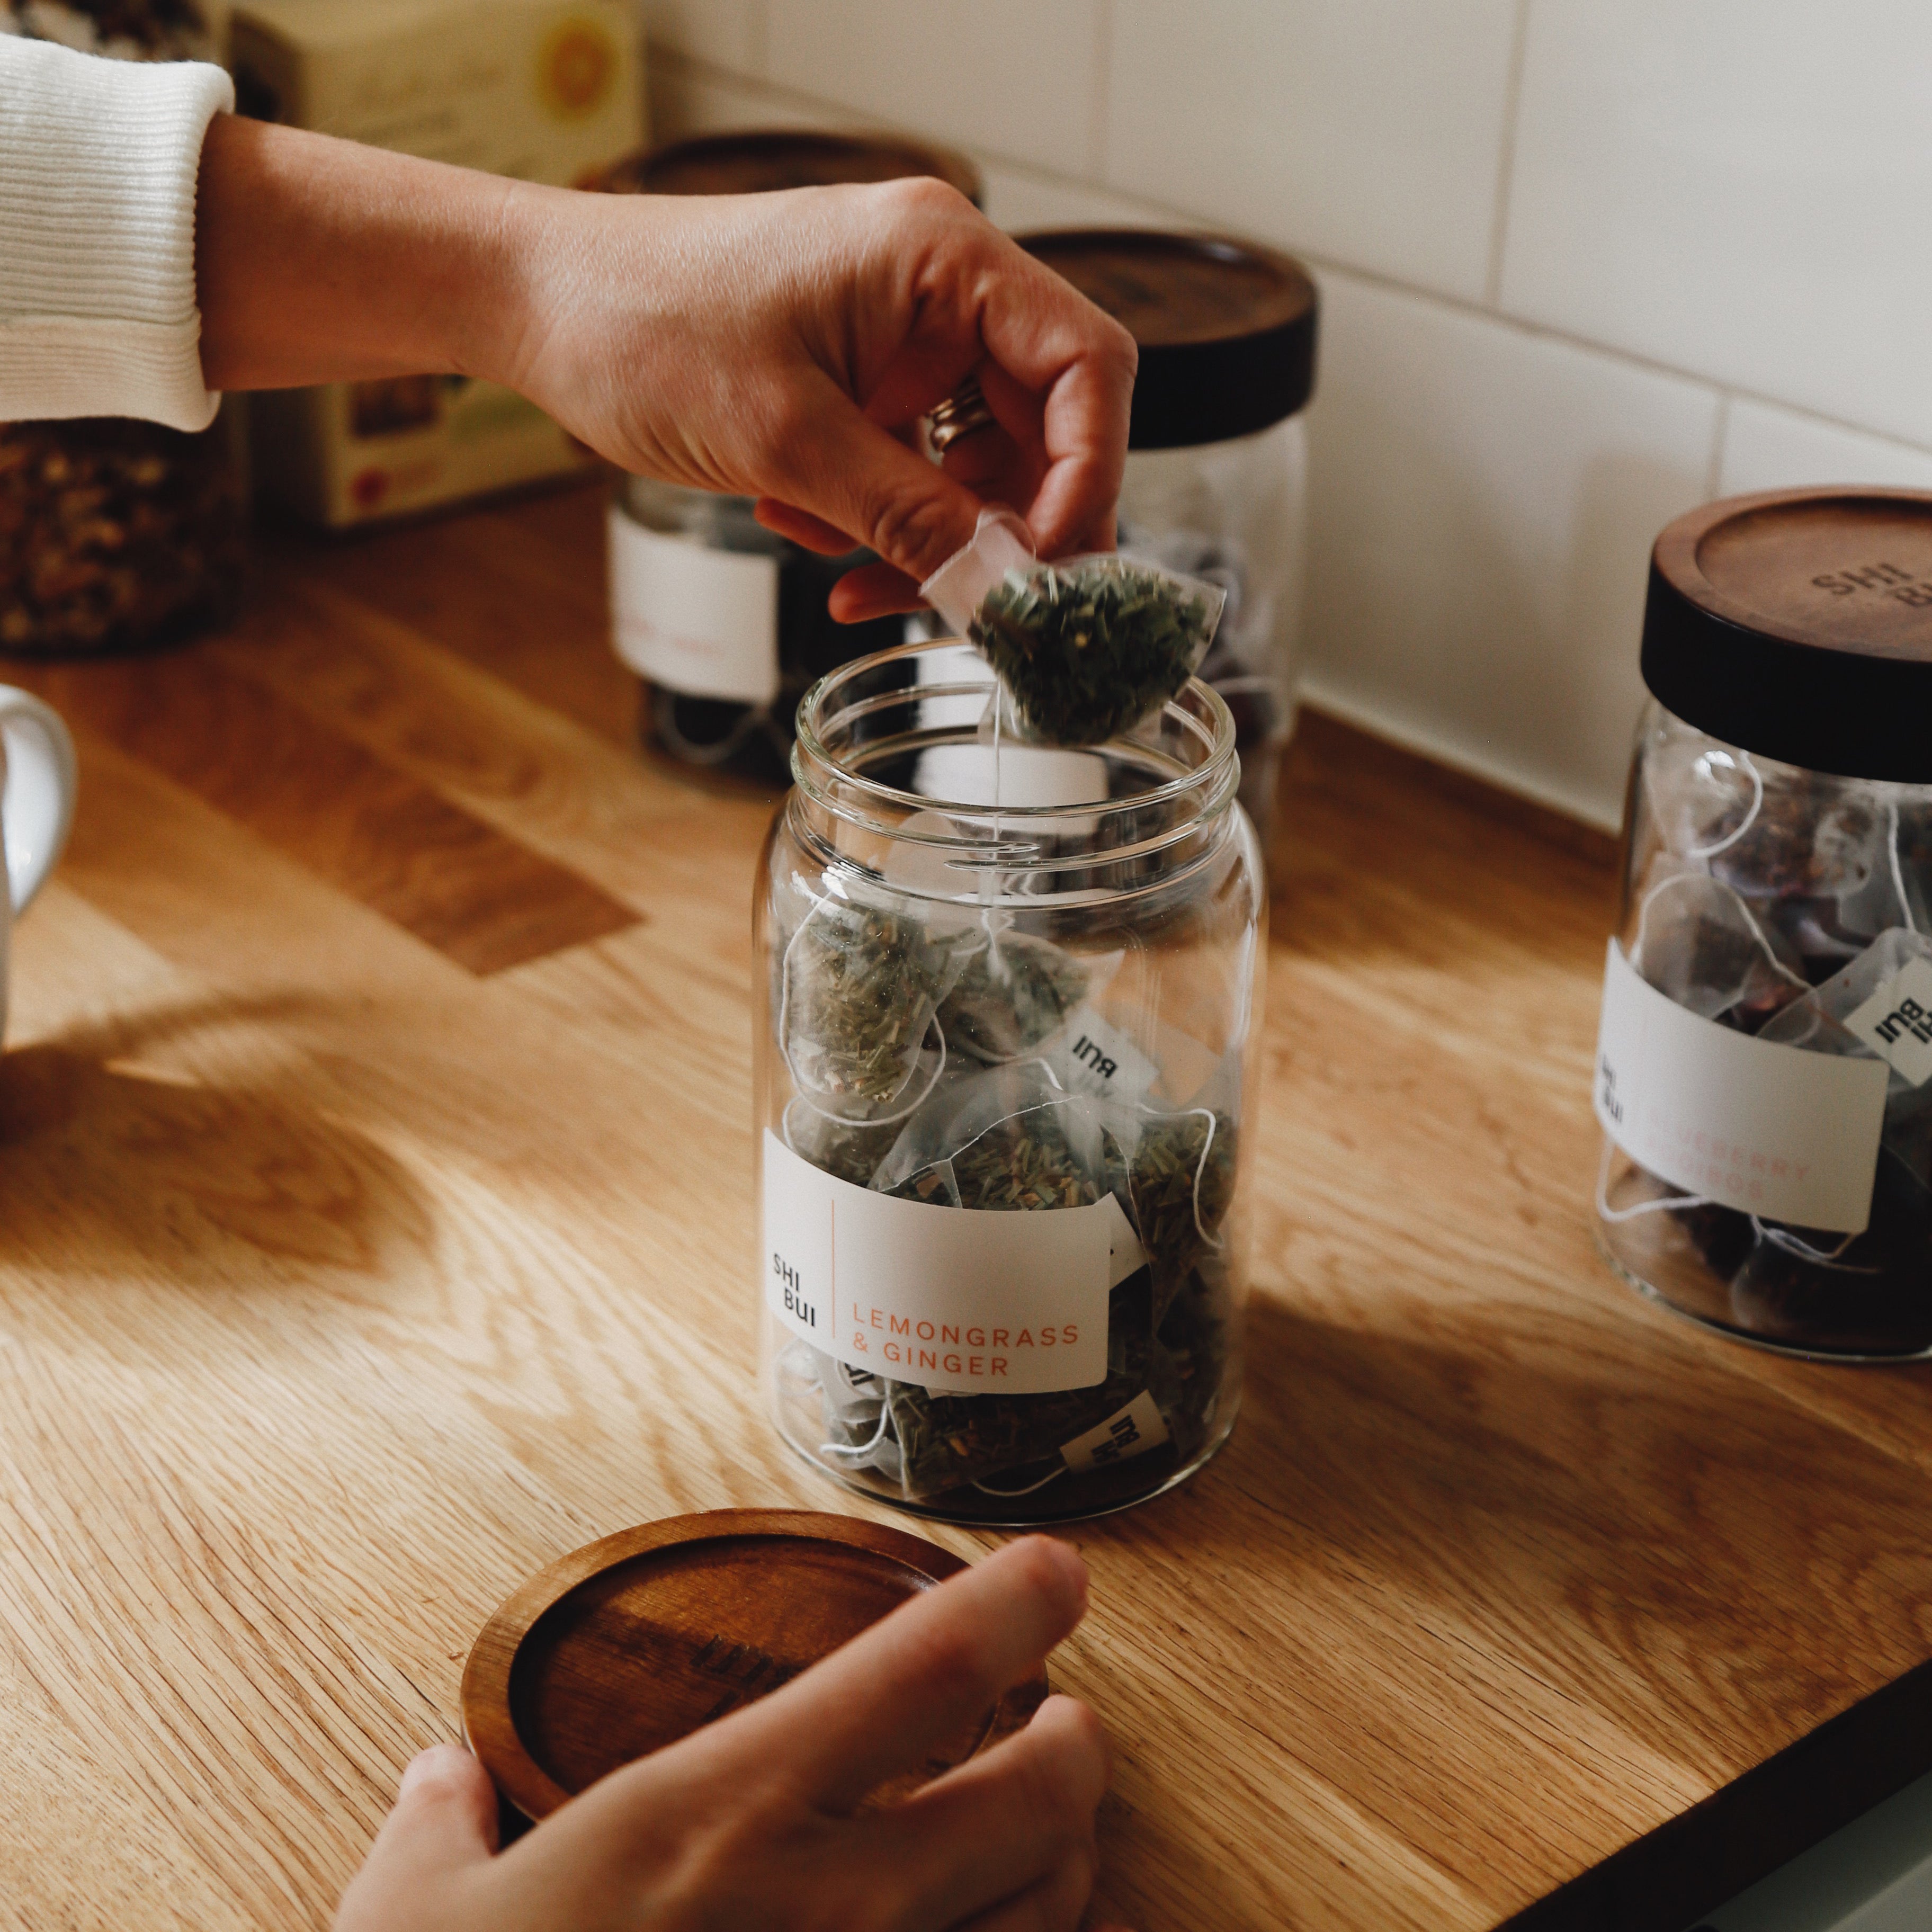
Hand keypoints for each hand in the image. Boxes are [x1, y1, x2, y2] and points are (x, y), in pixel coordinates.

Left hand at [197, 119, 1136, 619]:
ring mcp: (902, 336)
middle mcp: (938, 289)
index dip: (1088, 479)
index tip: (1045, 573)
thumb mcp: (786, 438)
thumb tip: (1003, 593)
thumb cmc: (639, 326)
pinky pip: (914, 471)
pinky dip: (880, 525)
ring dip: (926, 540)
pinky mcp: (864, 380)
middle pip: (1041, 430)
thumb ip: (909, 515)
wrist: (533, 306)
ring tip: (845, 578)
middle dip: (997, 530)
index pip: (1086, 368)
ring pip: (976, 467)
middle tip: (961, 607)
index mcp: (943, 258)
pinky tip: (815, 543)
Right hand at [334, 1537, 1129, 1931]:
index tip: (1055, 1572)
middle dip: (1072, 1749)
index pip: (920, 1668)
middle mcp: (828, 1908)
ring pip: (1050, 1916)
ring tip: (1049, 1838)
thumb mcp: (414, 1922)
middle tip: (1062, 1727)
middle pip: (1035, 1797)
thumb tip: (439, 1782)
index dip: (1010, 1602)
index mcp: (720, 1815)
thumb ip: (440, 1833)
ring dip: (1066, 1865)